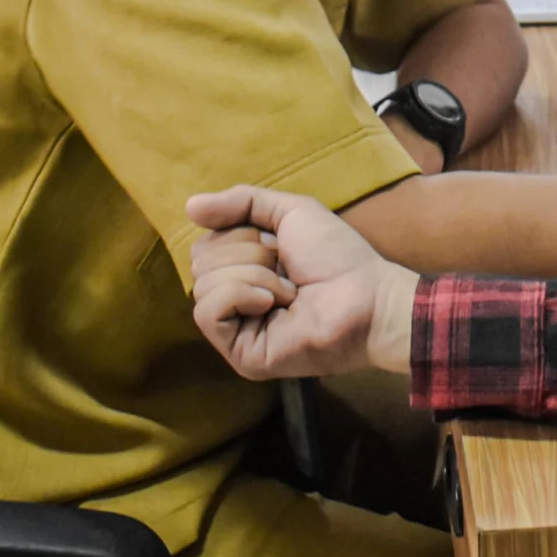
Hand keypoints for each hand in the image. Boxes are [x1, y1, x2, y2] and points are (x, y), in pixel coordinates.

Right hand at [186, 186, 419, 379]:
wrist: (367, 295)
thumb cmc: (336, 256)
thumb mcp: (290, 212)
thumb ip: (242, 202)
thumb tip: (189, 206)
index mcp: (242, 267)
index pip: (205, 242)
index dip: (240, 233)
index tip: (279, 242)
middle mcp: (234, 298)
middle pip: (200, 260)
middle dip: (248, 252)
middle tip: (287, 268)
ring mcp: (236, 329)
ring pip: (203, 284)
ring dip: (254, 274)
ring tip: (290, 289)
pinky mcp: (240, 354)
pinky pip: (208, 313)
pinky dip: (241, 295)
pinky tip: (273, 302)